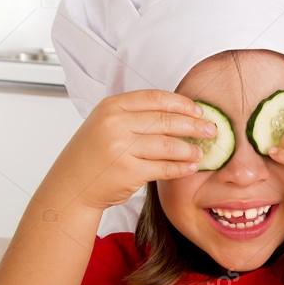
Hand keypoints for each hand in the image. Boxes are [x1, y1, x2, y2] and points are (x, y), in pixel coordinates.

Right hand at [48, 90, 214, 210]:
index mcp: (111, 107)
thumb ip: (136, 115)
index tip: (199, 110)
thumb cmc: (93, 155)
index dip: (182, 103)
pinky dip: (181, 167)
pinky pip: (164, 168)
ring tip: (201, 152)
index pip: (155, 98)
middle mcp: (114, 124)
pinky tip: (190, 166)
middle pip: (166, 120)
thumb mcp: (106, 124)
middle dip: (194, 125)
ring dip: (190, 149)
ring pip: (168, 145)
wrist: (71, 185)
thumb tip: (181, 112)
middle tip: (212, 130)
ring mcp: (120, 148)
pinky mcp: (128, 172)